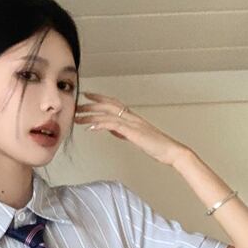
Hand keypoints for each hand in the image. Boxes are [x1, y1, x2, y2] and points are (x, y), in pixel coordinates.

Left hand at [75, 91, 191, 166]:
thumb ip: (123, 132)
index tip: (87, 96)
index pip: (113, 103)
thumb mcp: (136, 137)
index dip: (99, 98)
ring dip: (91, 115)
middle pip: (107, 106)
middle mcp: (132, 117)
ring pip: (108, 114)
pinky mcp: (133, 132)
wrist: (171, 151)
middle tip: (76, 106)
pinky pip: (114, 125)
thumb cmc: (157, 146)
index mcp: (133, 117)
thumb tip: (112, 129)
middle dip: (90, 105)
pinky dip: (101, 125)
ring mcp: (133, 123)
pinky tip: (91, 127)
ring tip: (78, 117)